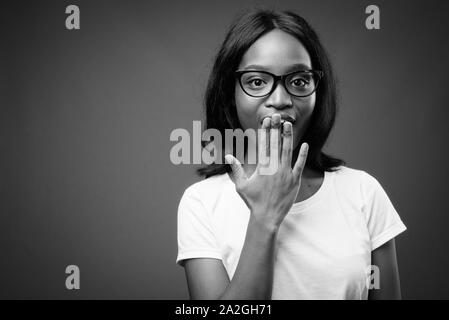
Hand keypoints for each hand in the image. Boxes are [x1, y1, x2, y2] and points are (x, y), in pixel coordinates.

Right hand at [225, 114, 308, 229]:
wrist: (266, 217)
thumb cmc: (253, 201)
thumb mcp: (241, 185)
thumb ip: (235, 169)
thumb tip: (228, 157)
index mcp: (261, 167)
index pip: (263, 144)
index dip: (265, 130)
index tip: (266, 120)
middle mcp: (274, 167)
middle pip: (275, 143)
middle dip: (276, 128)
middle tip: (277, 116)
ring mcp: (285, 173)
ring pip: (288, 150)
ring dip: (288, 136)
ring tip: (288, 124)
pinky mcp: (295, 180)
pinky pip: (300, 164)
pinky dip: (302, 154)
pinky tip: (304, 144)